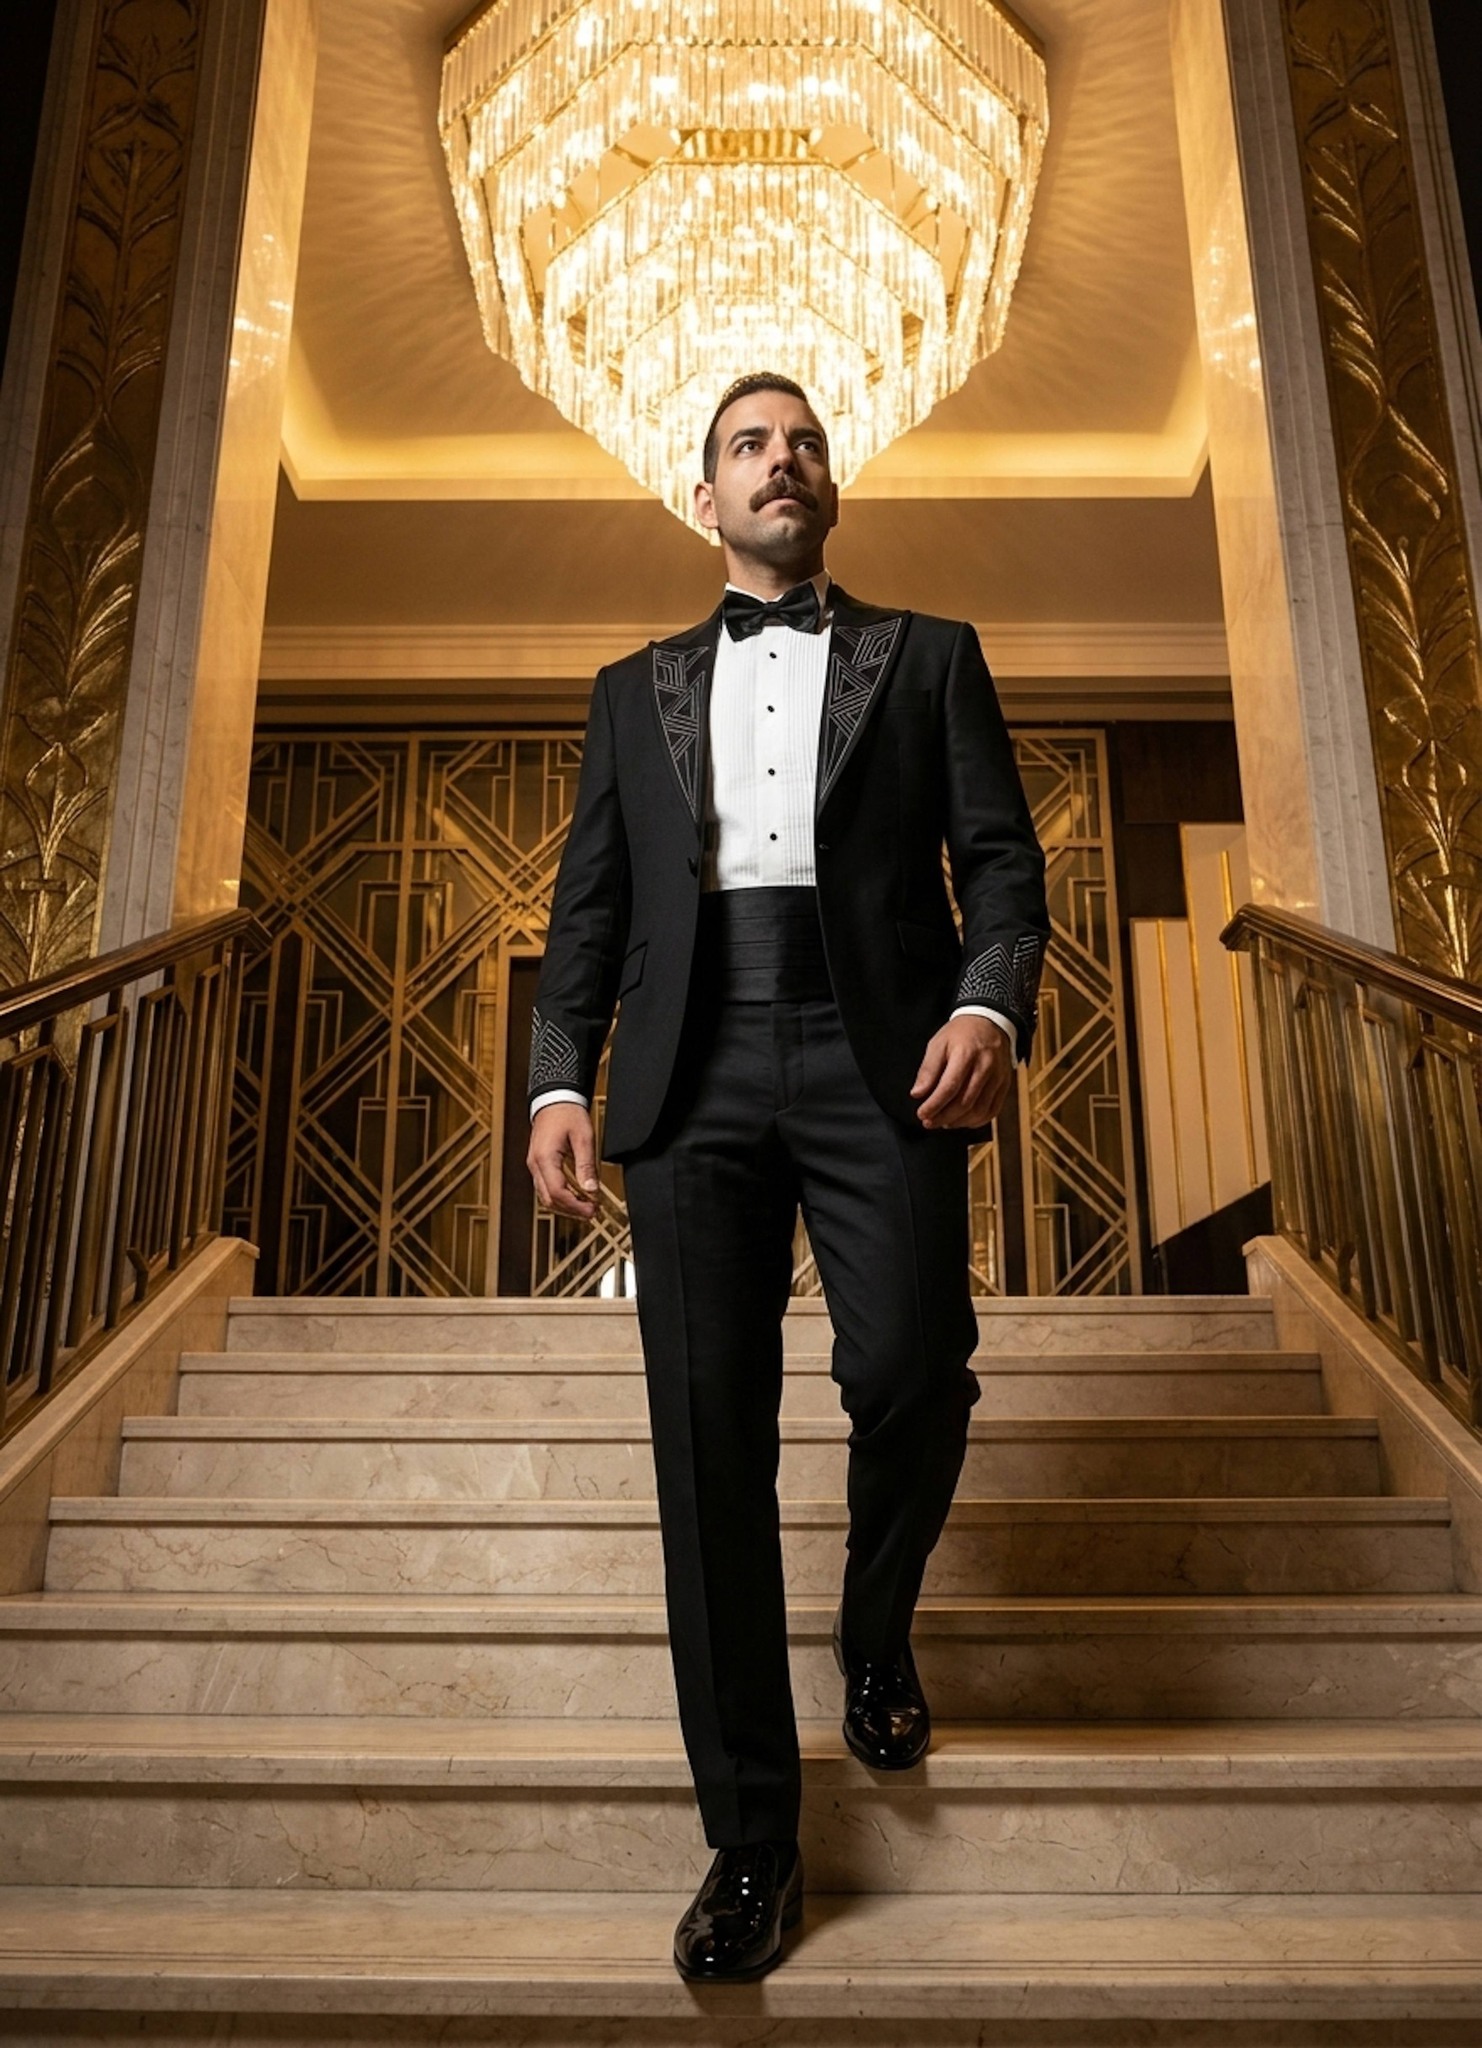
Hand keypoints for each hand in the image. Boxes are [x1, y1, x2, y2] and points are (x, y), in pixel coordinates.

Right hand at [527, 1103, 599, 1219]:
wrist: (554, 1099)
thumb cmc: (567, 1113)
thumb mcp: (583, 1137)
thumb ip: (586, 1165)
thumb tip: (591, 1189)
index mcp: (545, 1158)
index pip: (557, 1192)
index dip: (576, 1206)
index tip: (592, 1210)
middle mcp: (535, 1164)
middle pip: (549, 1199)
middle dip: (571, 1210)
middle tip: (591, 1213)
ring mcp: (534, 1165)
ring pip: (546, 1196)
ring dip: (565, 1206)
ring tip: (585, 1208)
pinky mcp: (538, 1164)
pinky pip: (545, 1187)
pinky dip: (560, 1196)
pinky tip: (575, 1197)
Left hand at [910, 1014, 1014, 1128]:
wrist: (990, 1022)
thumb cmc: (960, 1034)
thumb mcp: (938, 1044)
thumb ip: (928, 1069)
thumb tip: (917, 1094)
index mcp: (966, 1054)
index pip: (949, 1087)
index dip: (934, 1105)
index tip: (922, 1114)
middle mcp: (985, 1066)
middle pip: (965, 1102)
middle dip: (944, 1117)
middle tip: (929, 1122)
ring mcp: (998, 1077)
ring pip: (979, 1110)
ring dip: (959, 1122)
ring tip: (944, 1122)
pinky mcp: (1005, 1084)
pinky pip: (992, 1110)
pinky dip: (977, 1121)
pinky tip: (962, 1121)